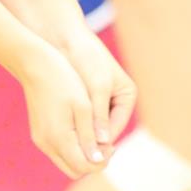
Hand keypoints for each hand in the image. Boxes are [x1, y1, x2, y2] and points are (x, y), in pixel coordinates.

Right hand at [16, 41, 104, 179]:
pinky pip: (59, 151)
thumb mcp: (83, 107)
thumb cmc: (63, 81)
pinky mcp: (39, 133)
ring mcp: (40, 139)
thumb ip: (90, 136)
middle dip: (93, 161)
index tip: (112, 144)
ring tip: (95, 133)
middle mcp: (47, 144)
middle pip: (75, 170)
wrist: (35, 64)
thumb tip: (98, 161)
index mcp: (59, 138)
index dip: (103, 161)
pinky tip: (82, 129)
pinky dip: (73, 147)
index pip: (85, 167)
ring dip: (83, 155)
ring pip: (66, 162)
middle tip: (105, 142)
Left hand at [59, 26, 133, 156]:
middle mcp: (116, 100)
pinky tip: (63, 131)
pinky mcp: (85, 97)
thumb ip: (100, 115)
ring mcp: (101, 99)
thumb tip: (102, 143)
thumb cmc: (87, 58)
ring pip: (92, 125)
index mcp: (127, 96)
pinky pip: (81, 117)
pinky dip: (74, 124)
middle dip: (92, 139)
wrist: (66, 37)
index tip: (88, 152)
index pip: (116, 125)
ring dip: (82, 133)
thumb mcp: (97, 87)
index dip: (103, 141)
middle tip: (76, 152)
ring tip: (69, 144)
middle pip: (105, 128)